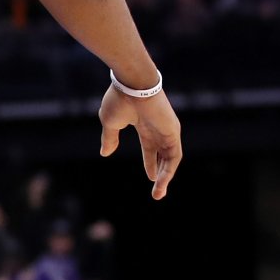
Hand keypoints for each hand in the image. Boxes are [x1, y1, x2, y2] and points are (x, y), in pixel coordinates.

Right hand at [98, 80, 182, 199]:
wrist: (132, 85)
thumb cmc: (119, 99)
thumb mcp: (110, 123)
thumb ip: (110, 138)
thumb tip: (105, 153)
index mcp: (144, 125)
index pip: (150, 148)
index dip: (150, 163)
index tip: (150, 177)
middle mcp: (158, 128)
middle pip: (163, 156)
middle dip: (161, 174)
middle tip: (157, 192)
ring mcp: (167, 130)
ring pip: (170, 159)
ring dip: (165, 177)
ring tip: (158, 194)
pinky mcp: (173, 132)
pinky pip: (174, 156)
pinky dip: (169, 170)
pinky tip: (162, 181)